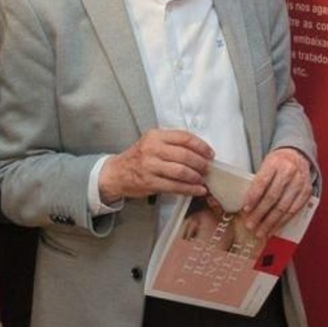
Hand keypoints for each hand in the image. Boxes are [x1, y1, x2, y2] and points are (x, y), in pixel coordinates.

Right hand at [98, 129, 212, 202]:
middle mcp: (152, 149)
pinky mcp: (150, 182)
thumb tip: (200, 151)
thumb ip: (172, 143)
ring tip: (202, 180)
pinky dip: (189, 189)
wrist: (117, 173)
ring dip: (196, 177)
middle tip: (208, 168)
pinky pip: (175, 186)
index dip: (201, 146)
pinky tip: (197, 190)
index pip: (184, 137)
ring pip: (181, 171)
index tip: (210, 153)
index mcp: (155, 136)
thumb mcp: (152, 142)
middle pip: (185, 155)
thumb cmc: (138, 157)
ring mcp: (150, 166)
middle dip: (200, 163)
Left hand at [241, 147, 312, 239]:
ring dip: (271, 222)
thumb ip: (258, 181)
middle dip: (260, 214)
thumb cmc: (278, 162)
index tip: (246, 209)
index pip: (262, 182)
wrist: (297, 155)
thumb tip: (247, 205)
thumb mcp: (266, 165)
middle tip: (250, 225)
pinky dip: (283, 221)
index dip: (253, 197)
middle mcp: (289, 172)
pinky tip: (274, 228)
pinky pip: (294, 210)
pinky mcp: (306, 192)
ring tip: (261, 231)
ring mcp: (299, 183)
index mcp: (275, 163)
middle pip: (273, 197)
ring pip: (284, 207)